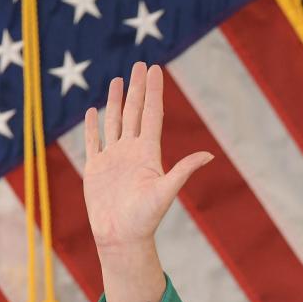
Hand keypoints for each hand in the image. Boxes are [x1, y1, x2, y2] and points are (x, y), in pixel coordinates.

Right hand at [82, 61, 212, 256]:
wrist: (122, 237)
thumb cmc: (145, 218)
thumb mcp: (166, 191)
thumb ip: (184, 171)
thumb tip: (210, 155)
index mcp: (148, 153)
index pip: (151, 114)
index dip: (154, 92)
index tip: (155, 70)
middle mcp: (131, 152)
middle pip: (134, 112)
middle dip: (137, 88)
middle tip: (140, 65)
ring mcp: (113, 159)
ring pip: (115, 122)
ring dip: (115, 102)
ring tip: (118, 81)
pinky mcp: (95, 169)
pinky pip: (93, 142)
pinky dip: (92, 126)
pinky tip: (93, 111)